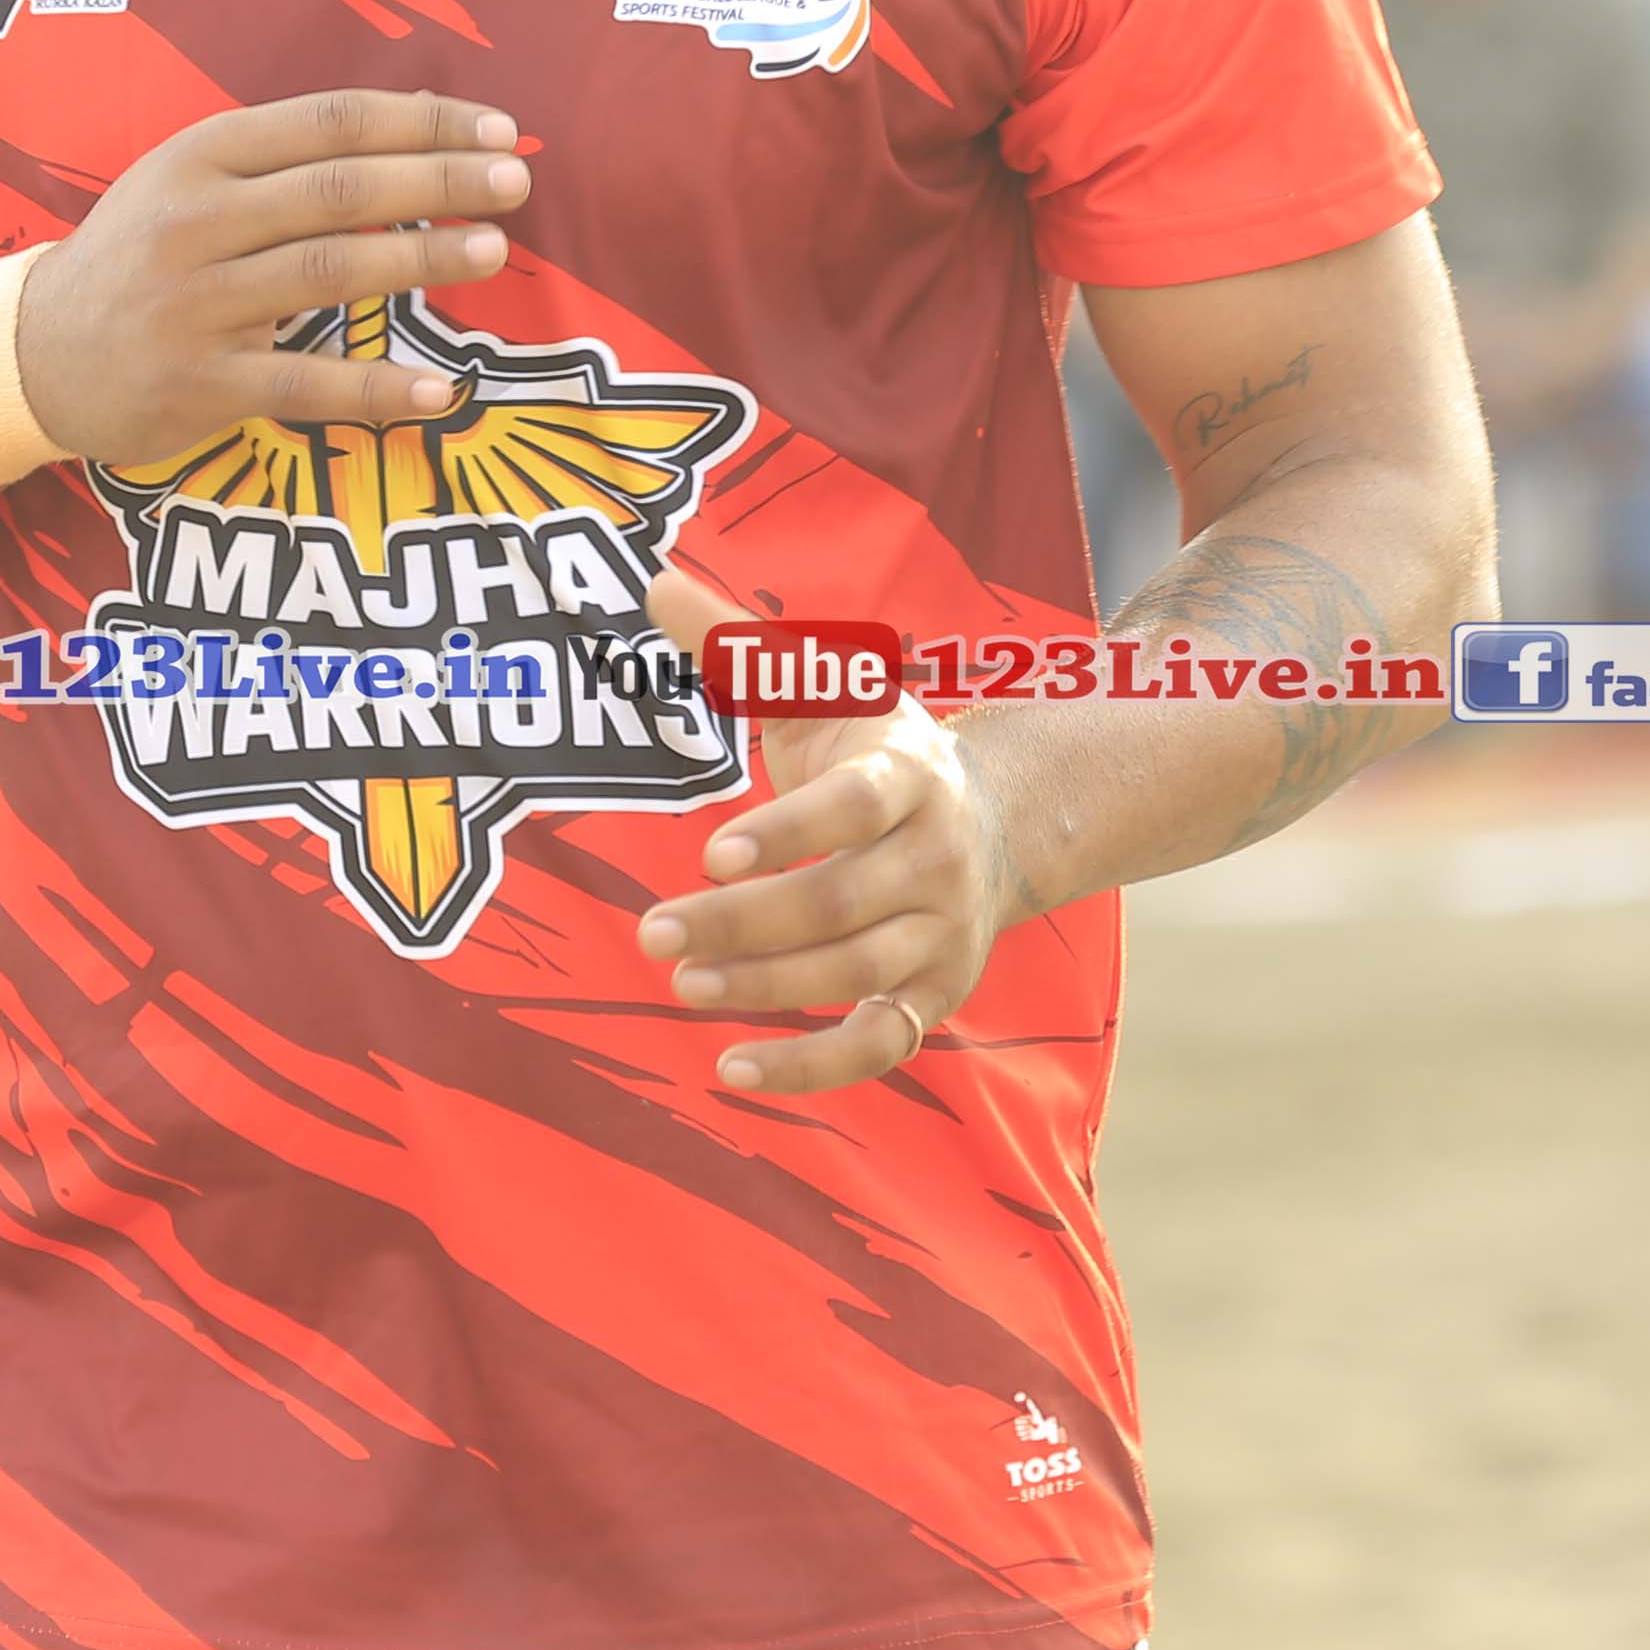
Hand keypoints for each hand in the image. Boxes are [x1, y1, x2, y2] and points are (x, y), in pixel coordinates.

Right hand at [9, 89, 528, 463]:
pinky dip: (377, 389)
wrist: (34, 353)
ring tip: (493, 250)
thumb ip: (286, 158)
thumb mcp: (187, 180)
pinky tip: (440, 392)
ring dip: (422, 262)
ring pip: (330, 274)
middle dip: (439, 182)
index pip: (330, 123)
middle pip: (340, 191)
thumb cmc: (138, 254)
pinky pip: (306, 384)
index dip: (422, 121)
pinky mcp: (199, 383)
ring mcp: (196, 304)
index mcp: (200, 155)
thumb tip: (419, 127)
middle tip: (516, 181)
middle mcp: (195, 221)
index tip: (496, 128)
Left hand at [636, 570, 1026, 1097]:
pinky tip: (732, 1069)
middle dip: (745, 922)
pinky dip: (811, 1069)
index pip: (854, 804)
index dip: (789, 830)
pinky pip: (877, 1046)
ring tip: (680, 985)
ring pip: (856, 973)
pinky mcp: (933, 997)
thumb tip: (652, 580)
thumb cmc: (878, 754)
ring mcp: (941, 934)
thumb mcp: (824, 690)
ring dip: (766, 988)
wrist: (997, 823)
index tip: (712, 851)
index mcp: (909, 775)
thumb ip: (741, 646)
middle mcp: (937, 857)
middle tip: (653, 934)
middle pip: (841, 902)